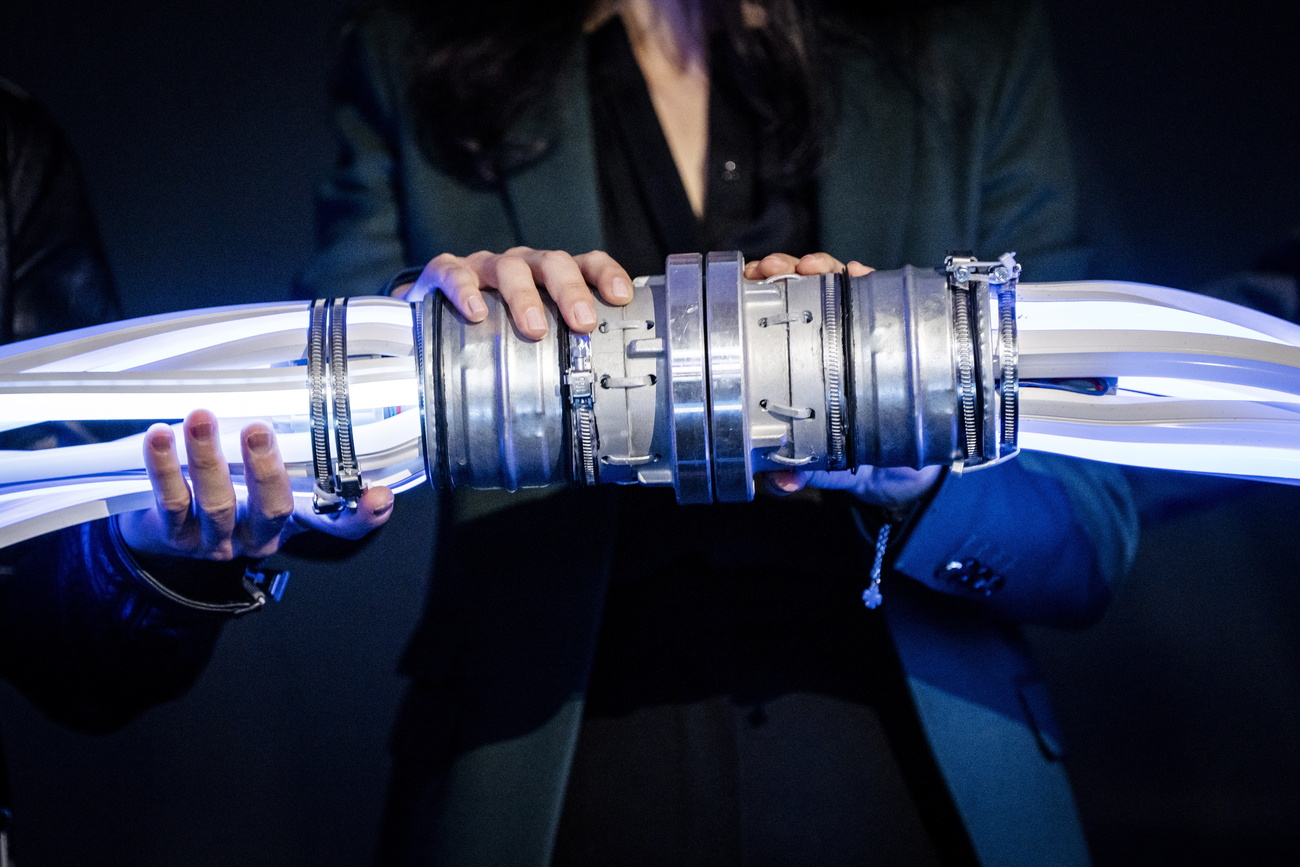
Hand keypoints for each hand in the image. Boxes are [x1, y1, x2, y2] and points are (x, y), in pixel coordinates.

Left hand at [118, 409, 392, 561]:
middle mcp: (259, 536)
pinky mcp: (175, 539)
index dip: (362, 515)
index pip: (339, 525)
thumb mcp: (262, 475)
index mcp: (292, 522)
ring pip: (218, 504)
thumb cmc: (226, 490)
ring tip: (201, 417)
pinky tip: (159, 437)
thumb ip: (288, 443)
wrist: (164, 532)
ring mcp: (217, 541)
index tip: (376, 495)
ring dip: (208, 458)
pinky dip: (165, 468)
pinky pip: (171, 503)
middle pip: (273, 510)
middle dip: (265, 469)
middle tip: (258, 429)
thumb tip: (300, 387)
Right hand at [394, 247, 634, 339]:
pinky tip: (475, 312)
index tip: (620, 297)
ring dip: (525, 296)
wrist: (430, 314)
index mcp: (548, 278)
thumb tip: (591, 402)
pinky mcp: (445, 272)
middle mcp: (522, 266)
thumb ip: (556, 353)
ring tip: (534, 329)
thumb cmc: (493, 327)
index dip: (605, 275)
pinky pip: (454, 271)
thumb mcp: (529, 337)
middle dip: (570, 291)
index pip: (585, 263)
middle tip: (582, 322)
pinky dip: (466, 289)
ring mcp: (484, 267)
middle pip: (552, 263)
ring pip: (509, 268)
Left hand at [748, 253, 941, 509]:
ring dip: (821, 269)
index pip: (769, 324)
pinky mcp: (893, 331)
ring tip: (814, 269)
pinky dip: (867, 279)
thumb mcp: (825, 466)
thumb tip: (784, 482)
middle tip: (774, 270)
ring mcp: (856, 334)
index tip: (745, 284)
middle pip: (796, 295)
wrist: (906, 473)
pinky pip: (880, 297)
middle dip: (782, 272)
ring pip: (834, 287)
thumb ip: (804, 470)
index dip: (754, 300)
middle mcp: (823, 344)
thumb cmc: (855, 459)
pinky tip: (860, 274)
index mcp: (797, 367)